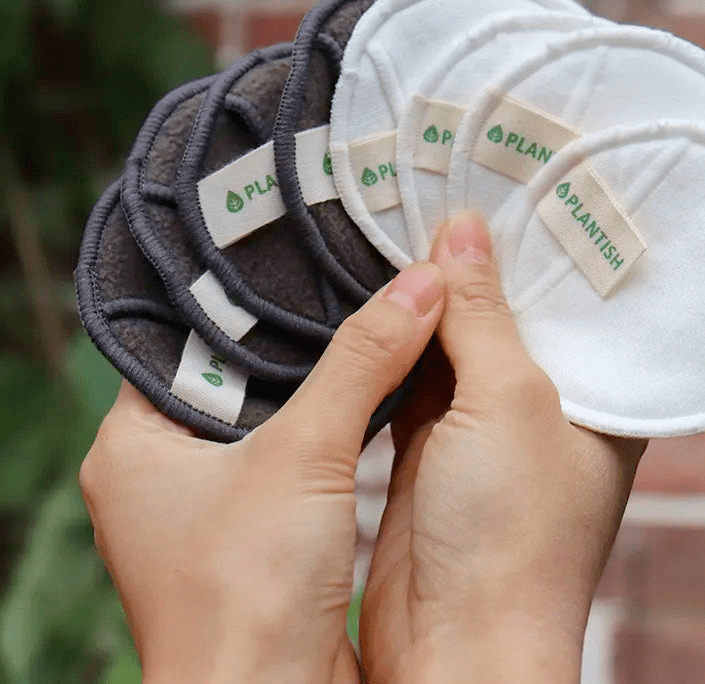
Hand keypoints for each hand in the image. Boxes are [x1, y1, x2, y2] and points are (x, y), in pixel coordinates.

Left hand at [79, 262, 444, 683]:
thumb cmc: (244, 601)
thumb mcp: (305, 454)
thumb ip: (362, 361)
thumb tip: (417, 287)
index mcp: (134, 443)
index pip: (186, 338)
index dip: (246, 298)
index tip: (301, 256)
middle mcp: (164, 472)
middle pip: (237, 374)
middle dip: (297, 336)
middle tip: (349, 279)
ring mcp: (211, 506)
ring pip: (272, 416)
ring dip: (321, 382)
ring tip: (368, 320)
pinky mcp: (258, 533)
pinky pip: (296, 454)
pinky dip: (332, 426)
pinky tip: (371, 392)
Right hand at [361, 211, 645, 683]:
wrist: (455, 649)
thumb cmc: (514, 532)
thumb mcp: (508, 400)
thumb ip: (484, 312)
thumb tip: (463, 226)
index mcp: (596, 396)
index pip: (572, 299)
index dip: (539, 243)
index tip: (505, 180)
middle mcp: (545, 409)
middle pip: (507, 316)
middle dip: (472, 264)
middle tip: (436, 186)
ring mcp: (483, 431)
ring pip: (454, 346)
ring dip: (428, 302)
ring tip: (400, 221)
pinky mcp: (430, 451)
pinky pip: (412, 380)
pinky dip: (396, 344)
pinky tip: (376, 296)